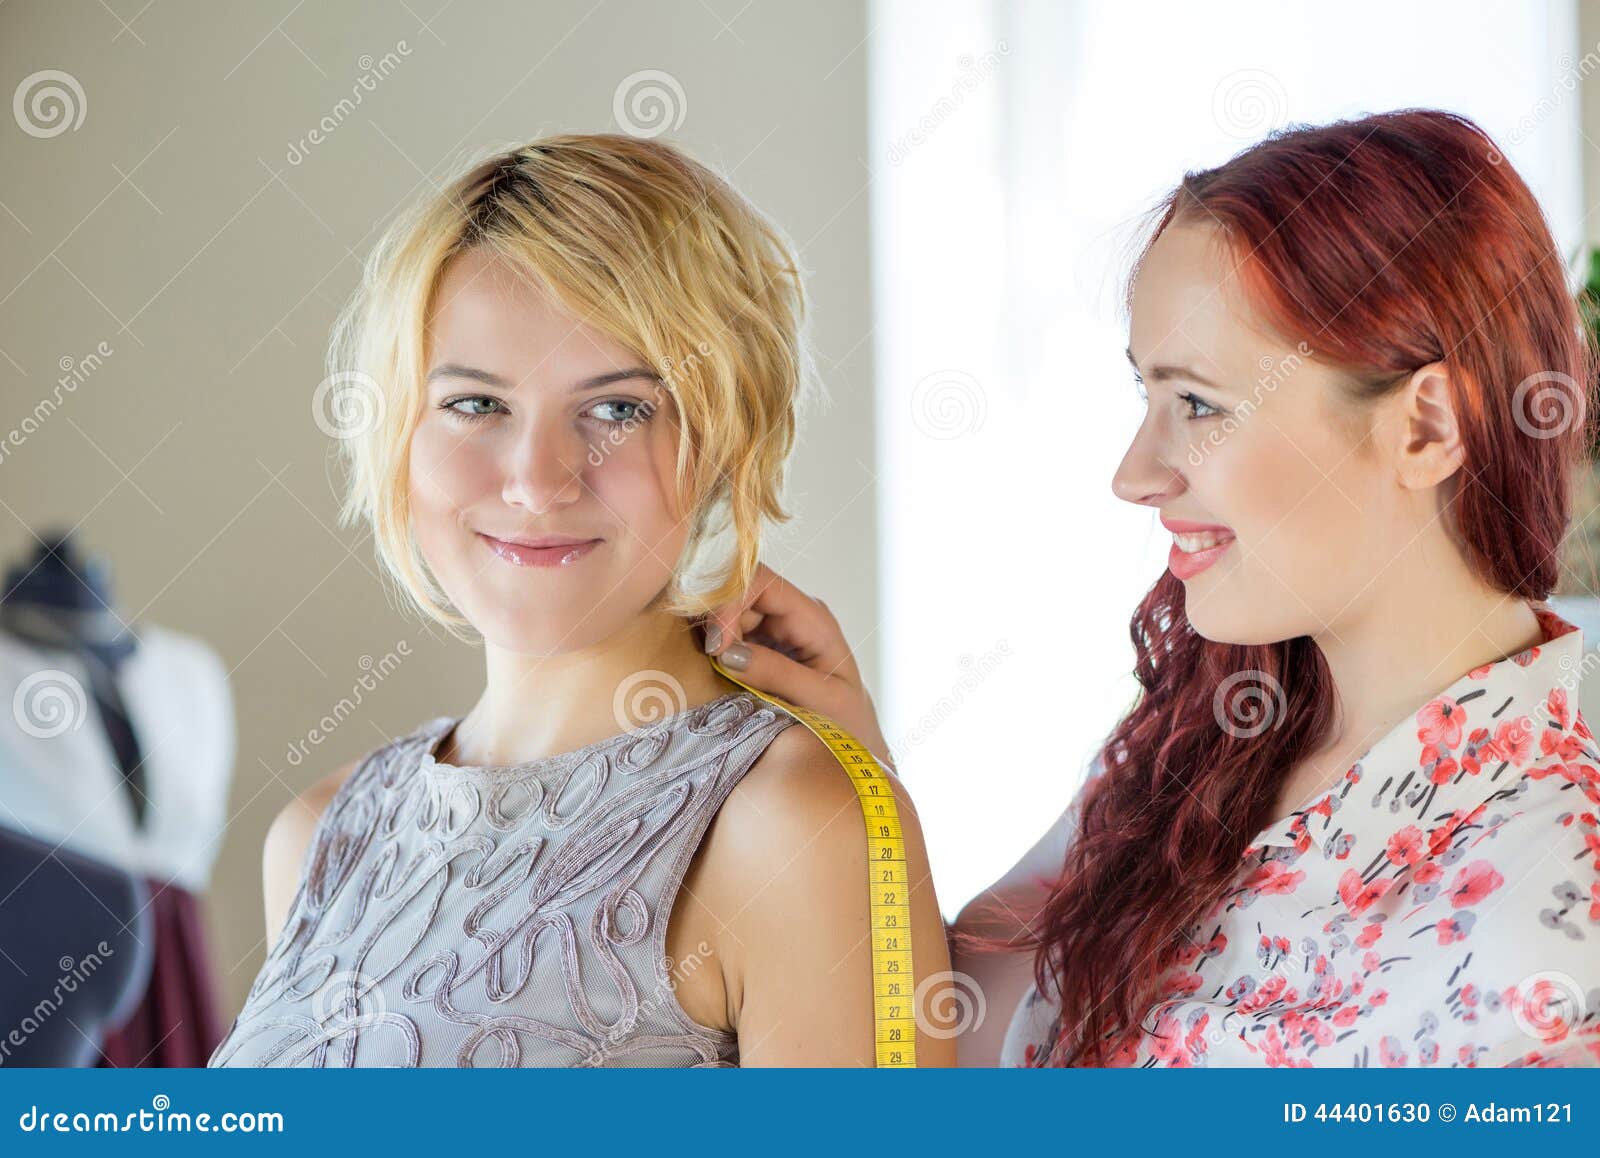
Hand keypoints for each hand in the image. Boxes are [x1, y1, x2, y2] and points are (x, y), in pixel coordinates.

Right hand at [699, 563, 893, 769]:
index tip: (715, 648)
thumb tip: (727, 653)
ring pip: (728, 613)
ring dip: (714, 639)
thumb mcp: (821, 702)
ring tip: (715, 672)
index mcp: (814, 619)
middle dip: (717, 624)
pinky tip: (716, 671)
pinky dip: (715, 650)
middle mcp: (793, 613)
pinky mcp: (761, 644)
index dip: (729, 603)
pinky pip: (728, 634)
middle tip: (712, 664)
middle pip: (739, 594)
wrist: (854, 739)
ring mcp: (775, 627)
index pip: (762, 583)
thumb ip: (779, 675)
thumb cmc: (847, 721)